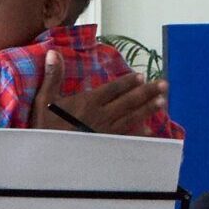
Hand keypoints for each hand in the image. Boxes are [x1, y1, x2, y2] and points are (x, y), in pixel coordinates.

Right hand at [30, 50, 169, 135]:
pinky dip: (140, 134)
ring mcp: (107, 132)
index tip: (141, 76)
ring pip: (132, 117)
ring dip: (148, 109)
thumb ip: (53, 76)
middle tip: (164, 85)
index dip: (128, 82)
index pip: (113, 89)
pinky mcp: (107, 146)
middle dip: (147, 92)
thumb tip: (54, 52)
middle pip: (128, 101)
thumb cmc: (45, 128)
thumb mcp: (45, 100)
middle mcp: (102, 115)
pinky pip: (127, 138)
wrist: (47, 156)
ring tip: (163, 101)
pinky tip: (151, 131)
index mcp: (89, 102)